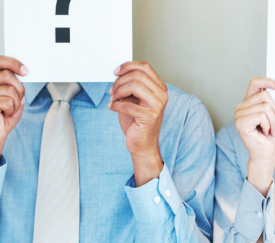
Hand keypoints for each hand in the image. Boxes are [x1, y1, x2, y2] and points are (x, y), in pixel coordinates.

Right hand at [0, 55, 27, 167]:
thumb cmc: (0, 117)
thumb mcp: (10, 96)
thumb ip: (14, 83)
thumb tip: (23, 72)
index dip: (14, 63)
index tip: (25, 71)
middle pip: (8, 75)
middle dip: (19, 89)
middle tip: (16, 101)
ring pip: (10, 89)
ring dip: (15, 102)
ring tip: (6, 110)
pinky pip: (9, 101)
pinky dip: (12, 110)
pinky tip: (3, 115)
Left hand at [108, 61, 168, 183]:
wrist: (143, 145)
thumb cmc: (137, 122)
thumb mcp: (134, 99)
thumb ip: (131, 85)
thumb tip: (118, 73)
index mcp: (160, 88)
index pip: (145, 67)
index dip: (128, 66)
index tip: (116, 72)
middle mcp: (162, 95)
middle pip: (138, 75)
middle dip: (120, 81)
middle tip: (112, 91)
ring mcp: (157, 106)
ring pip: (134, 86)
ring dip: (118, 91)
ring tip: (113, 99)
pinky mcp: (150, 117)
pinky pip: (128, 105)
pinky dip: (116, 105)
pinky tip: (113, 108)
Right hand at [236, 78, 274, 195]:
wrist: (266, 154)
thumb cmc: (270, 136)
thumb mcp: (274, 115)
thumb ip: (272, 101)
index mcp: (248, 103)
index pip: (255, 83)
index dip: (268, 81)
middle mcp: (241, 107)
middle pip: (264, 94)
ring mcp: (239, 115)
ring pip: (265, 106)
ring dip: (273, 120)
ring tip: (270, 130)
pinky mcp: (241, 123)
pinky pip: (261, 116)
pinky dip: (268, 125)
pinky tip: (264, 133)